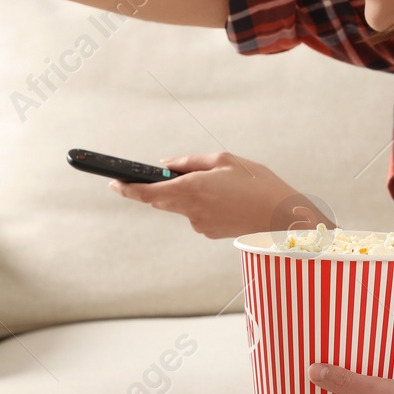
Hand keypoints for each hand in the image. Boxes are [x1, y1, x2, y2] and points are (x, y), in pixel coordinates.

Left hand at [109, 152, 319, 238]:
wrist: (280, 217)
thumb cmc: (257, 184)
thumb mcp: (225, 160)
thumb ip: (191, 162)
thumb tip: (167, 165)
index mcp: (192, 188)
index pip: (148, 191)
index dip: (127, 188)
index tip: (112, 182)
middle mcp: (191, 209)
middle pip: (160, 200)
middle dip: (156, 188)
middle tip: (165, 174)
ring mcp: (198, 224)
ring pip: (181, 206)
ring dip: (187, 194)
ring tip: (220, 184)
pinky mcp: (208, 232)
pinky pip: (196, 214)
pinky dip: (203, 204)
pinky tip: (226, 198)